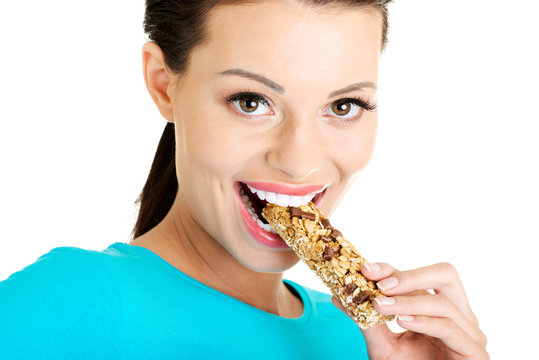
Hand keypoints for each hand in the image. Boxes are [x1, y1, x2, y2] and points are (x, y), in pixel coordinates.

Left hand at [332, 262, 488, 359]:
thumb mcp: (382, 345)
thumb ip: (365, 320)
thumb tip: (338, 296)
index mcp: (438, 309)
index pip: (418, 277)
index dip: (391, 270)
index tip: (365, 270)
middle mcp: (459, 316)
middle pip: (446, 274)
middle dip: (410, 275)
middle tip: (381, 285)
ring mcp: (470, 333)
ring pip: (442, 302)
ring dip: (407, 302)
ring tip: (381, 306)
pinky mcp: (476, 354)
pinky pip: (449, 328)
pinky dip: (423, 321)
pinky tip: (402, 321)